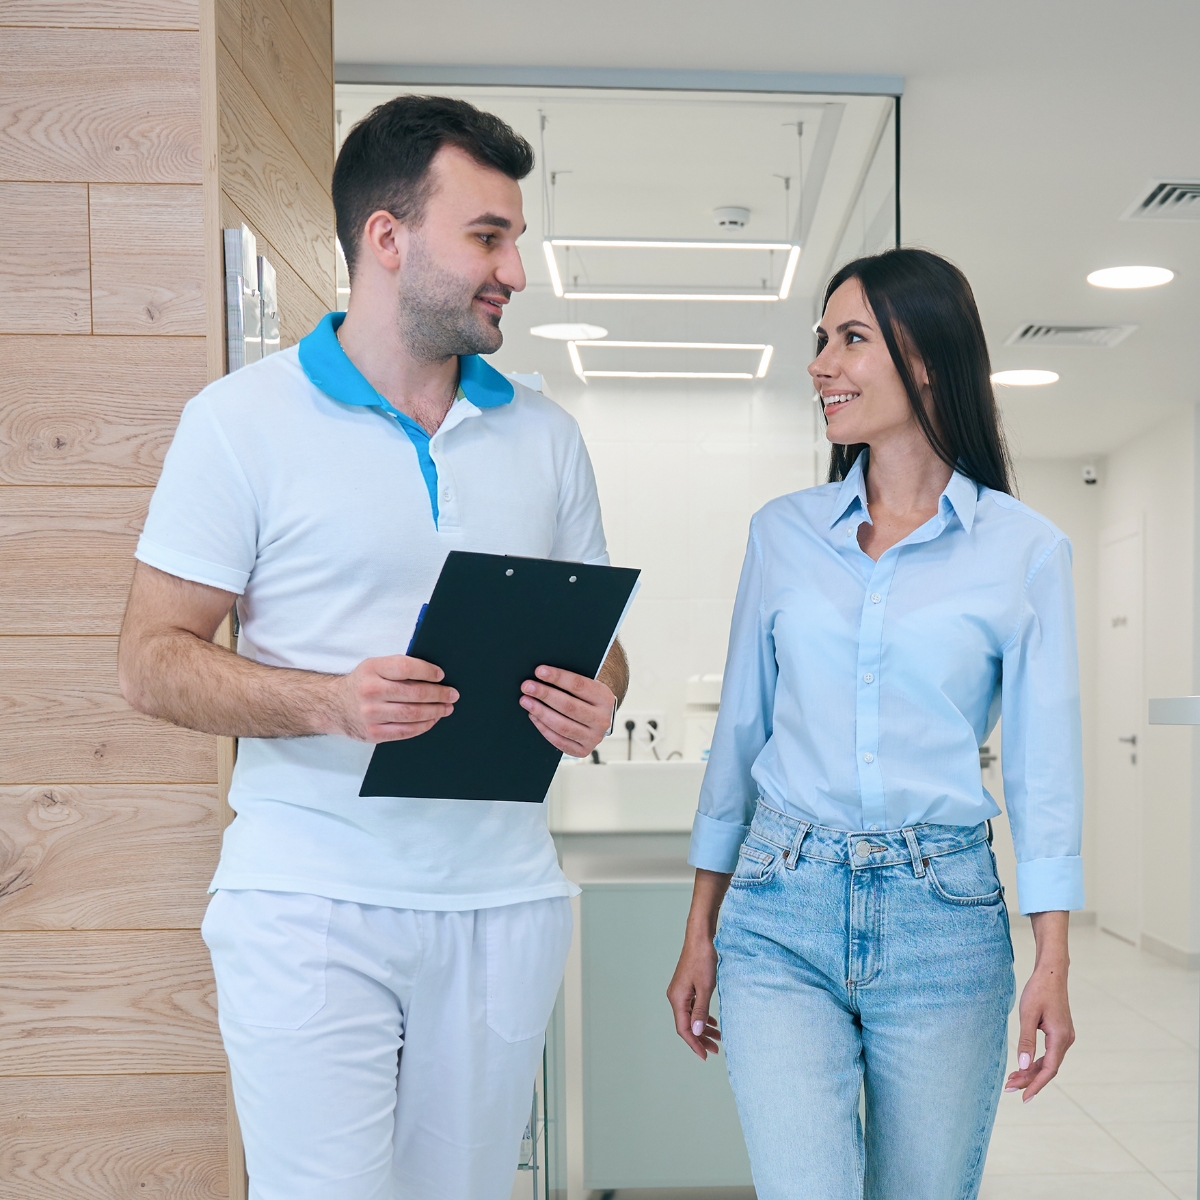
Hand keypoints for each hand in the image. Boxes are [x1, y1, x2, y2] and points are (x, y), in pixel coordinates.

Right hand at [331, 655, 457, 741]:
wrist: (334, 706)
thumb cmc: (363, 683)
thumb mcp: (374, 667)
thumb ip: (397, 667)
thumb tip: (434, 674)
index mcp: (372, 669)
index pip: (405, 667)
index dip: (427, 671)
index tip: (441, 675)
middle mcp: (370, 691)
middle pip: (413, 693)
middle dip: (438, 694)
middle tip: (452, 694)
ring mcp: (370, 714)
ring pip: (412, 714)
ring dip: (435, 711)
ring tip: (447, 708)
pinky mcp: (373, 733)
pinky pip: (405, 731)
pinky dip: (423, 726)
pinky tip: (432, 720)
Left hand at [519, 665, 614, 756]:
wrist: (599, 719)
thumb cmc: (587, 698)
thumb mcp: (588, 686)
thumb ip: (570, 682)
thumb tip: (542, 674)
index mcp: (605, 698)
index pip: (579, 685)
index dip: (558, 677)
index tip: (539, 671)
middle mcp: (602, 719)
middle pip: (569, 706)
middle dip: (545, 694)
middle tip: (527, 686)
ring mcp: (593, 737)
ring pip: (562, 725)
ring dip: (541, 712)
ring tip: (526, 701)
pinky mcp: (583, 751)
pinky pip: (559, 741)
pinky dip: (543, 728)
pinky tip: (533, 716)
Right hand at [667, 931, 720, 1059]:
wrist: (700, 938)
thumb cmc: (703, 960)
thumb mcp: (705, 987)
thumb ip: (701, 1011)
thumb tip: (697, 1031)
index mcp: (677, 998)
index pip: (683, 1028)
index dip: (694, 1044)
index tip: (705, 1055)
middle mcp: (675, 996)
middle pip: (686, 1025)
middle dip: (700, 1039)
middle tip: (715, 1050)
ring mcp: (680, 991)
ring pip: (690, 1017)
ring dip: (702, 1028)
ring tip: (717, 1039)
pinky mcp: (686, 986)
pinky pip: (692, 1008)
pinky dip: (701, 1017)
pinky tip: (712, 1022)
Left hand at [1004, 933, 1073, 1101]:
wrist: (1052, 972)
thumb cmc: (1039, 990)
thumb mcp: (1028, 1014)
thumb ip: (1026, 1041)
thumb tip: (1022, 1065)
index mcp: (1060, 1038)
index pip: (1049, 1069)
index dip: (1036, 1085)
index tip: (1023, 1097)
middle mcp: (1065, 1040)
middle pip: (1048, 1068)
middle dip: (1029, 1079)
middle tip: (1008, 1088)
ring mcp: (1064, 1036)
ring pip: (1048, 1061)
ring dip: (1031, 1071)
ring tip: (1012, 1079)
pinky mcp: (1059, 1032)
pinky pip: (1048, 1053)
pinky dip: (1036, 1060)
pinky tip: (1023, 1065)